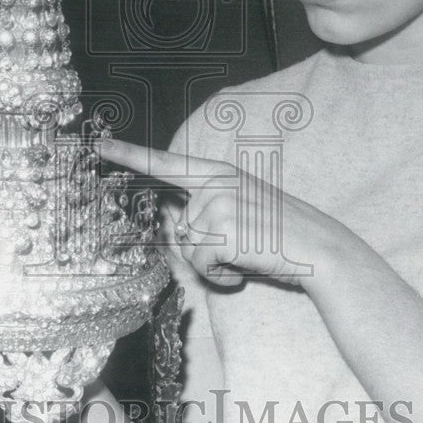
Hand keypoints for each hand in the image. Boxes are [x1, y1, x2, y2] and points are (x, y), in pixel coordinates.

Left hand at [98, 138, 351, 290]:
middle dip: (201, 248)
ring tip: (248, 255)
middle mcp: (214, 184)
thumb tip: (175, 226)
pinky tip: (244, 270)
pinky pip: (201, 266)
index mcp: (219, 173)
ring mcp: (217, 204)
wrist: (322, 249)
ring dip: (214, 264)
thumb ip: (207, 211)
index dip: (130, 154)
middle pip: (179, 228)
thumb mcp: (242, 210)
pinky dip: (220, 278)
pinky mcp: (221, 230)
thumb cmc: (282, 234)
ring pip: (189, 249)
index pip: (167, 163)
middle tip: (241, 247)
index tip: (100, 144)